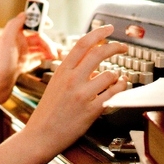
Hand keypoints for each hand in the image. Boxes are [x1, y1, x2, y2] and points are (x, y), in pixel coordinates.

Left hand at [0, 13, 55, 102]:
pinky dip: (43, 58)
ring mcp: (19, 55)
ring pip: (38, 48)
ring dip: (47, 50)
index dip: (39, 22)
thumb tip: (24, 13)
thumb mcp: (6, 41)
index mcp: (13, 35)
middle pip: (37, 38)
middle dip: (47, 42)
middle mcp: (16, 44)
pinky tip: (48, 61)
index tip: (50, 24)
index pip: (29, 23)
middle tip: (54, 52)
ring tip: (54, 57)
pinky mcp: (21, 65)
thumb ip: (14, 25)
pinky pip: (36, 58)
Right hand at [21, 25, 127, 154]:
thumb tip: (93, 64)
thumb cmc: (47, 111)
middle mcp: (72, 79)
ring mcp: (82, 94)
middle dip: (115, 46)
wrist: (40, 135)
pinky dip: (121, 87)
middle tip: (123, 46)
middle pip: (99, 53)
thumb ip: (71, 72)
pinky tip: (121, 85)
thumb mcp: (55, 84)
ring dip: (118, 74)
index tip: (108, 28)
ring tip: (119, 76)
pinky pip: (113, 94)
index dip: (98, 33)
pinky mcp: (91, 110)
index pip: (82, 44)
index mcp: (62, 70)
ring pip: (110, 74)